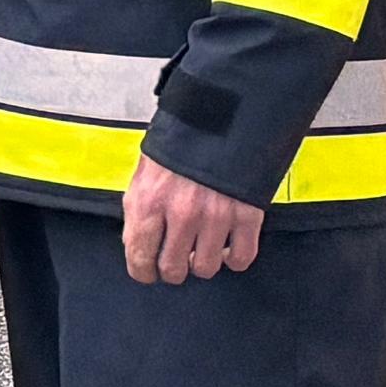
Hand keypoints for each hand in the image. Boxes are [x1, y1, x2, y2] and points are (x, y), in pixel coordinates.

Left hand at [120, 155, 264, 282]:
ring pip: (206, 268)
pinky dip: (234, 259)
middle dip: (173, 268)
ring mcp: (215, 217)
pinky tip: (227, 247)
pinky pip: (241, 258)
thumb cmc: (178, 144)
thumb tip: (139, 245)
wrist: (218, 115)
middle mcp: (181, 214)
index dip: (143, 271)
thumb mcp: (144, 173)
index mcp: (149, 202)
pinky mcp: (246, 215)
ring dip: (203, 262)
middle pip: (174, 270)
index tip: (148, 271)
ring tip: (201, 247)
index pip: (140, 260)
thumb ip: (139, 211)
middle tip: (176, 257)